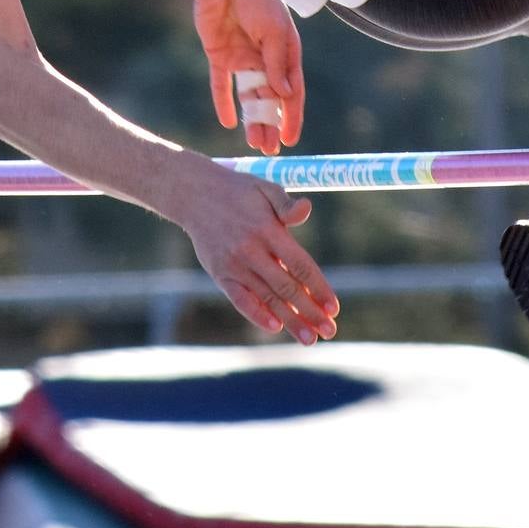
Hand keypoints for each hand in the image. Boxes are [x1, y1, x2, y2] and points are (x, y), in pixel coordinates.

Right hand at [178, 168, 339, 343]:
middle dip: (310, 312)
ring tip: (309, 339)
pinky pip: (239, 299)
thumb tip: (306, 210)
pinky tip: (275, 327)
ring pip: (267, 298)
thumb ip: (286, 204)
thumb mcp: (265, 188)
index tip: (334, 308)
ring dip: (290, 321)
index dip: (318, 288)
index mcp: (267, 230)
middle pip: (286, 287)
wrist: (194, 194)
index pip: (299, 265)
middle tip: (330, 331)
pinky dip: (257, 314)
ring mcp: (234, 265)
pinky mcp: (220, 274)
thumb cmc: (239, 191)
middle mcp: (251, 250)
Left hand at [191, 0, 305, 155]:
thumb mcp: (274, 31)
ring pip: (249, 98)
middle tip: (270, 150)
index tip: (290, 139)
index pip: (292, 91)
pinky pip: (223, 86)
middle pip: (270, 99)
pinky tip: (228, 122)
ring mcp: (243, 59)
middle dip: (271, 125)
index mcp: (287, 52)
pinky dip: (225, 103)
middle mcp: (267, 60)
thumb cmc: (257, 0)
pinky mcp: (220, 57)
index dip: (292, 116)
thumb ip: (278, 63)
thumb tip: (286, 96)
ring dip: (252, 120)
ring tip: (254, 144)